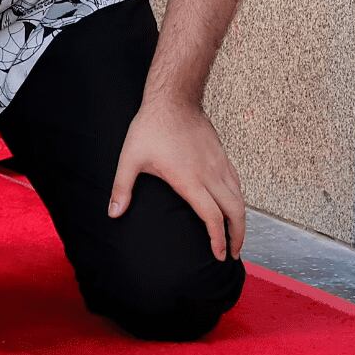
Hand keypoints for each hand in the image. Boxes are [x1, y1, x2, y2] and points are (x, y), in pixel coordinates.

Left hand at [110, 95, 244, 260]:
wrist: (173, 99)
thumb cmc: (151, 128)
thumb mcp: (130, 158)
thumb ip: (121, 188)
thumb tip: (113, 213)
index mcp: (190, 180)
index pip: (212, 217)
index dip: (218, 239)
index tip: (218, 254)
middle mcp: (210, 175)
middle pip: (234, 211)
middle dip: (237, 236)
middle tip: (232, 253)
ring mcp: (219, 164)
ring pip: (239, 197)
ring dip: (241, 220)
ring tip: (236, 236)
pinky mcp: (222, 156)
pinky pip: (237, 183)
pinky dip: (239, 200)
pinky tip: (233, 206)